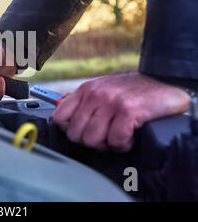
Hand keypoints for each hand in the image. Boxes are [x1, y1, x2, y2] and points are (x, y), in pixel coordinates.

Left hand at [51, 71, 189, 151]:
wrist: (165, 80)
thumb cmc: (134, 89)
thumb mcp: (103, 90)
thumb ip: (87, 105)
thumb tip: (70, 126)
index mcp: (85, 90)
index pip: (59, 118)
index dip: (70, 131)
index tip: (84, 132)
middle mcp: (94, 94)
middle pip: (75, 134)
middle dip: (90, 142)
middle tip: (105, 137)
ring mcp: (110, 102)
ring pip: (92, 140)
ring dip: (107, 145)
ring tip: (118, 136)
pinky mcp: (127, 111)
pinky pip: (115, 141)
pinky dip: (124, 145)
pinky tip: (130, 137)